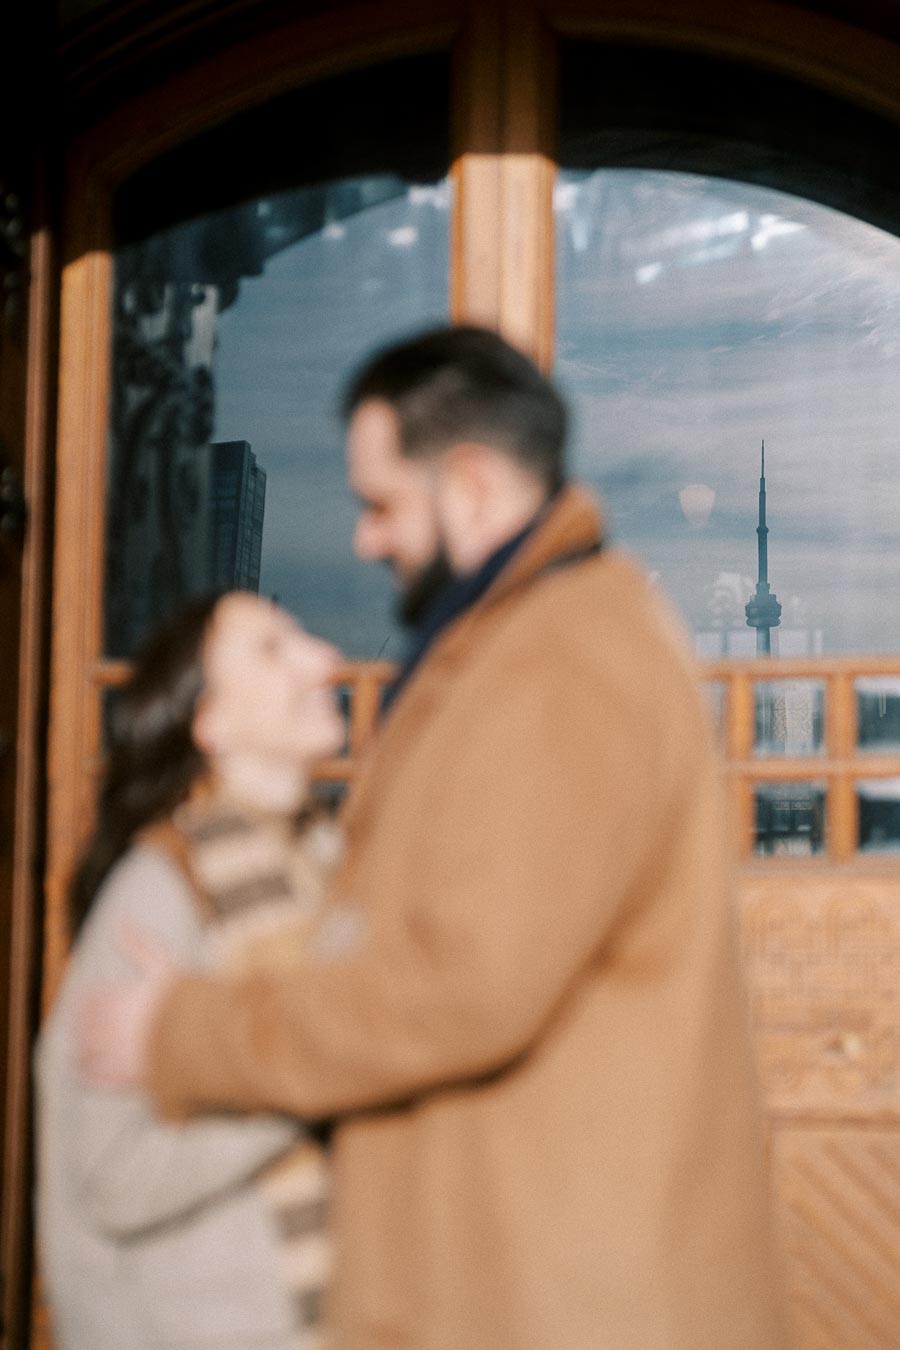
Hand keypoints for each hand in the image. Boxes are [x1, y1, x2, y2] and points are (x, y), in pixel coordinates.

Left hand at [77, 922, 179, 1089]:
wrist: (202, 1038)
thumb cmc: (184, 1000)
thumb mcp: (163, 966)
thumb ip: (140, 946)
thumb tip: (120, 921)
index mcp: (117, 1000)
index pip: (92, 1000)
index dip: (91, 1003)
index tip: (92, 1004)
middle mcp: (110, 1027)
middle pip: (84, 1027)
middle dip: (83, 1027)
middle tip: (83, 1029)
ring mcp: (115, 1054)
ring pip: (84, 1053)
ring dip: (81, 1050)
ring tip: (82, 1051)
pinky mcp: (123, 1077)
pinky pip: (94, 1079)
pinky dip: (86, 1076)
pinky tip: (84, 1074)